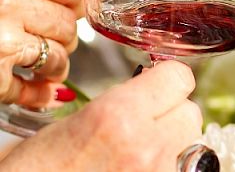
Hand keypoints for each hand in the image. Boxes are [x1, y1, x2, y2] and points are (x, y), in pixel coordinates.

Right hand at [0, 0, 84, 106]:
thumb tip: (72, 4)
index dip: (77, 2)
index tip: (73, 11)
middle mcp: (8, 5)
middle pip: (69, 23)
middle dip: (67, 37)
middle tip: (58, 43)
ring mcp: (1, 40)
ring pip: (58, 55)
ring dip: (58, 66)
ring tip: (47, 67)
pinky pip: (29, 88)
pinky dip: (37, 95)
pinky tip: (38, 93)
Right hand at [1, 61, 202, 171]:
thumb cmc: (37, 170)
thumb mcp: (79, 120)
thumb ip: (126, 100)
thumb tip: (155, 89)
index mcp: (120, 114)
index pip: (180, 77)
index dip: (169, 78)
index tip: (160, 83)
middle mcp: (145, 146)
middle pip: (192, 111)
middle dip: (174, 111)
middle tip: (150, 119)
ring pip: (191, 143)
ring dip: (174, 141)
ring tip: (142, 149)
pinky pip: (180, 168)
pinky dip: (168, 164)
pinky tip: (141, 167)